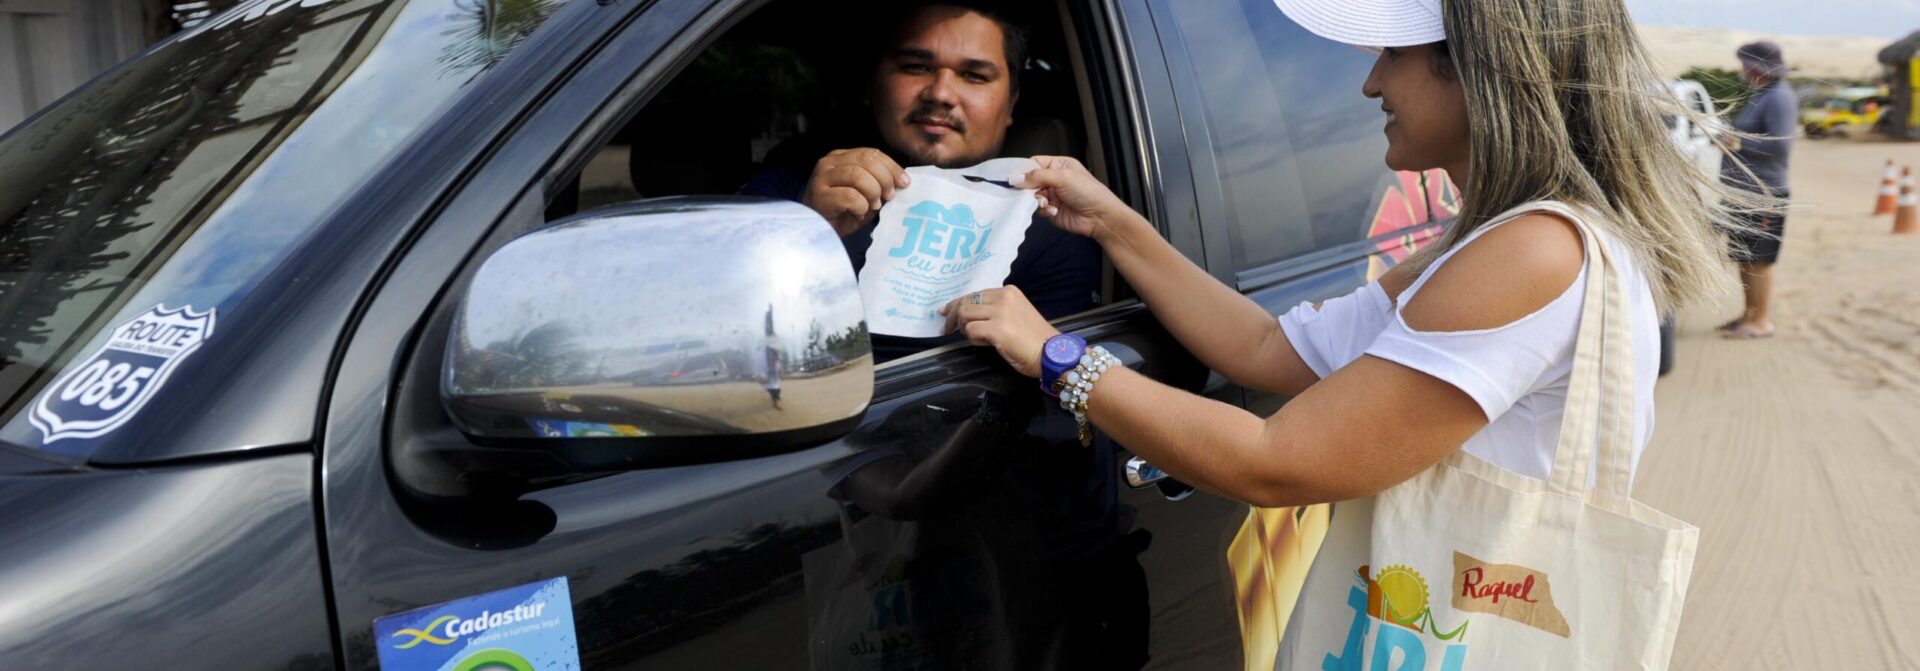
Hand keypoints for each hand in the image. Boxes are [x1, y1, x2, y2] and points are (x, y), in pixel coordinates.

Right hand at [802, 148, 909, 236]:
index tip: (904, 183)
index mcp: (841, 157)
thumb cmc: (843, 213)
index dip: (892, 167)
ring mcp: (821, 178)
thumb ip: (880, 183)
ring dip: (872, 193)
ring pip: (858, 176)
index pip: (871, 153)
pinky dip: (860, 207)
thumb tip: (902, 181)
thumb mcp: (866, 194)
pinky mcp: (819, 196)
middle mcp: (829, 163)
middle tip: (889, 197)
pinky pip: (850, 197)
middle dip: (885, 179)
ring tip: (872, 206)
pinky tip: (857, 213)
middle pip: (866, 161)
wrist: (819, 232)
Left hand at [940, 287, 1058, 378]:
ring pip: (965, 315)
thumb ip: (995, 310)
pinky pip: (972, 331)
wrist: (1052, 354)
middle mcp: (1004, 298)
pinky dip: (973, 339)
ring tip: (976, 338)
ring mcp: (1001, 313)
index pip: (975, 294)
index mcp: (1008, 292)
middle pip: (965, 302)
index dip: (957, 303)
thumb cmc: (1034, 339)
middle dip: (953, 316)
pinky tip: (984, 344)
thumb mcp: (1015, 314)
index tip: (947, 311)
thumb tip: (969, 315)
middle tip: (946, 328)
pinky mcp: (998, 329)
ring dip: (965, 329)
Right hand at [1012, 155, 1138, 240]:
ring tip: (1045, 203)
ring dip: (1036, 200)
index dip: (1023, 170)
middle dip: (1027, 188)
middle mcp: (1053, 178)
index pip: (1033, 163)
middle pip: (1029, 180)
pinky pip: (1037, 208)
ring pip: (1031, 196)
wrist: (1100, 217)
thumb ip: (1037, 176)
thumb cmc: (1088, 192)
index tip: (1014, 179)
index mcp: (1058, 165)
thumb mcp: (1062, 177)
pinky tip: (1053, 211)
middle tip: (1027, 193)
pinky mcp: (1050, 209)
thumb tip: (1014, 179)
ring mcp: (1052, 195)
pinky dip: (1043, 210)